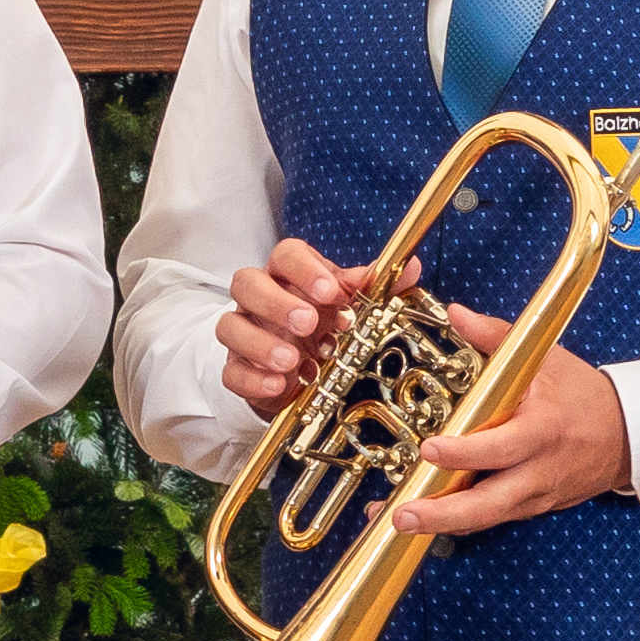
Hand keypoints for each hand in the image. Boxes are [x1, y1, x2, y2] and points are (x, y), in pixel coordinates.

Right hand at [215, 238, 378, 422]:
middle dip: (276, 303)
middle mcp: (259, 300)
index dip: (304, 269)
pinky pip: (231, 371)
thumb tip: (409, 267)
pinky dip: (253, 379)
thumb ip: (375, 287)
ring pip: (230, 326)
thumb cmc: (324, 326)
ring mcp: (244, 333)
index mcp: (288, 276)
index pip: (286, 256)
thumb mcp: (350, 304)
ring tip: (293, 360)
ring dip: (261, 343)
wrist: (301, 370)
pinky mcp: (237, 368)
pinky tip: (279, 385)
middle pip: (246, 283)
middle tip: (307, 323)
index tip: (330, 291)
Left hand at [394, 334, 628, 534]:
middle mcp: (538, 469)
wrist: (626, 434)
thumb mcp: (545, 358)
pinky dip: (460, 522)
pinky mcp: (533, 507)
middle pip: (490, 502)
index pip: (501, 447)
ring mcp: (536, 494)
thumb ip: (495, 335)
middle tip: (403, 514)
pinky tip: (427, 522)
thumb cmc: (581, 394)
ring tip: (401, 523)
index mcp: (543, 430)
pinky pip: (493, 518)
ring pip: (488, 517)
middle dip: (443, 512)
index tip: (430, 448)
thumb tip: (456, 313)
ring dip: (442, 523)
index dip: (464, 452)